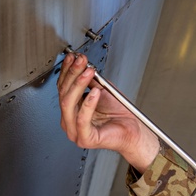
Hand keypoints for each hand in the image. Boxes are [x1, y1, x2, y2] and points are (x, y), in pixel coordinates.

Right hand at [57, 52, 159, 171]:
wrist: (133, 130)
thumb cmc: (118, 114)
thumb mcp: (102, 90)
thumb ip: (90, 81)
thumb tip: (83, 65)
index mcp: (71, 111)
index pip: (62, 88)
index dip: (67, 71)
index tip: (73, 57)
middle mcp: (69, 121)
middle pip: (64, 94)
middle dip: (73, 74)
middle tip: (81, 61)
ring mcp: (75, 131)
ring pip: (69, 104)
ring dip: (78, 85)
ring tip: (88, 72)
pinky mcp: (85, 138)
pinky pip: (82, 120)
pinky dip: (88, 104)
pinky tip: (95, 92)